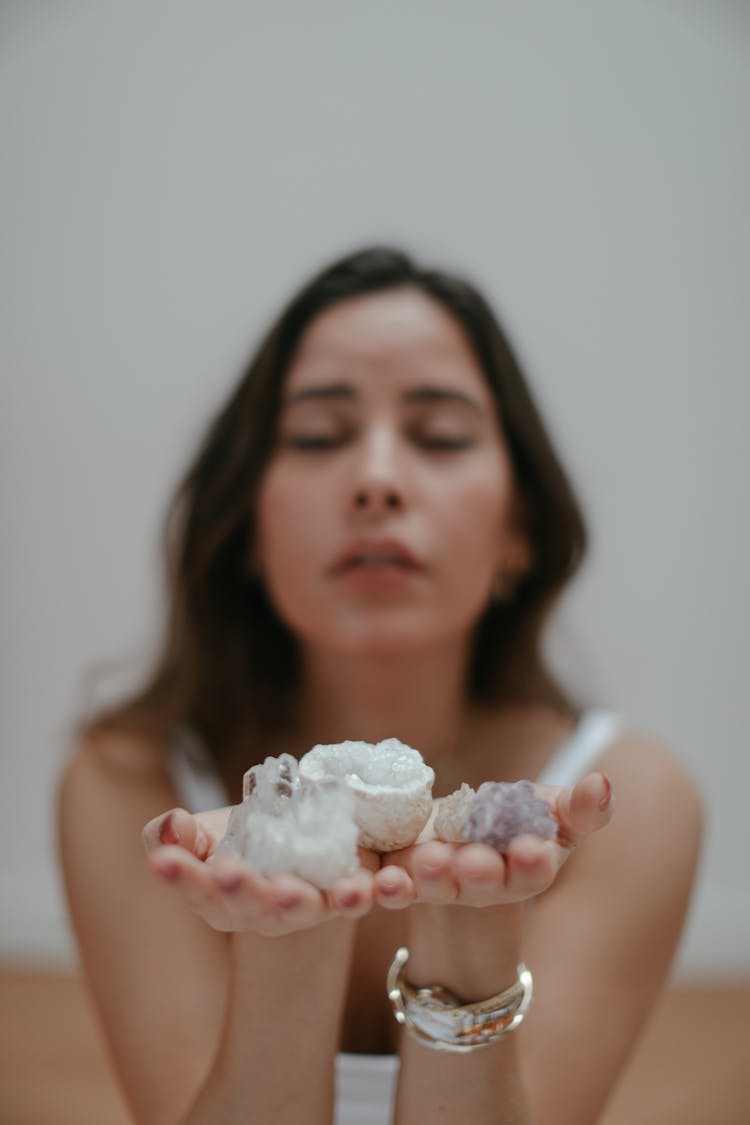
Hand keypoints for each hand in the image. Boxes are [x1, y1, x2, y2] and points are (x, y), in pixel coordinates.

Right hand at [143, 806, 378, 936]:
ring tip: (288, 889)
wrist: (301, 830)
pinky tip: (358, 884)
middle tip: (226, 872)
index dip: (182, 877)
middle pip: (250, 907)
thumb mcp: (200, 831)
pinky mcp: (349, 892)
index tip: (163, 862)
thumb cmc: (239, 838)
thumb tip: (170, 827)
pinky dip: (358, 894)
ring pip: (304, 910)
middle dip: (239, 891)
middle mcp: (264, 914)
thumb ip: (172, 834)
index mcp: (220, 902)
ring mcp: (308, 908)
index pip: (198, 891)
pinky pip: (356, 898)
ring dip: (299, 902)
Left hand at [373, 771, 612, 909]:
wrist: (460, 837)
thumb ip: (579, 806)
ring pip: (435, 886)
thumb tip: (604, 784)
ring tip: (426, 861)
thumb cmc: (516, 822)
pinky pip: (390, 887)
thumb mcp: (551, 811)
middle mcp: (484, 884)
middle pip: (483, 882)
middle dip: (480, 873)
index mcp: (526, 867)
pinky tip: (377, 881)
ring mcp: (441, 886)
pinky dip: (382, 887)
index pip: (535, 868)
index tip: (532, 851)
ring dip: (431, 878)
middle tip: (475, 861)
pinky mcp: (401, 879)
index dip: (533, 862)